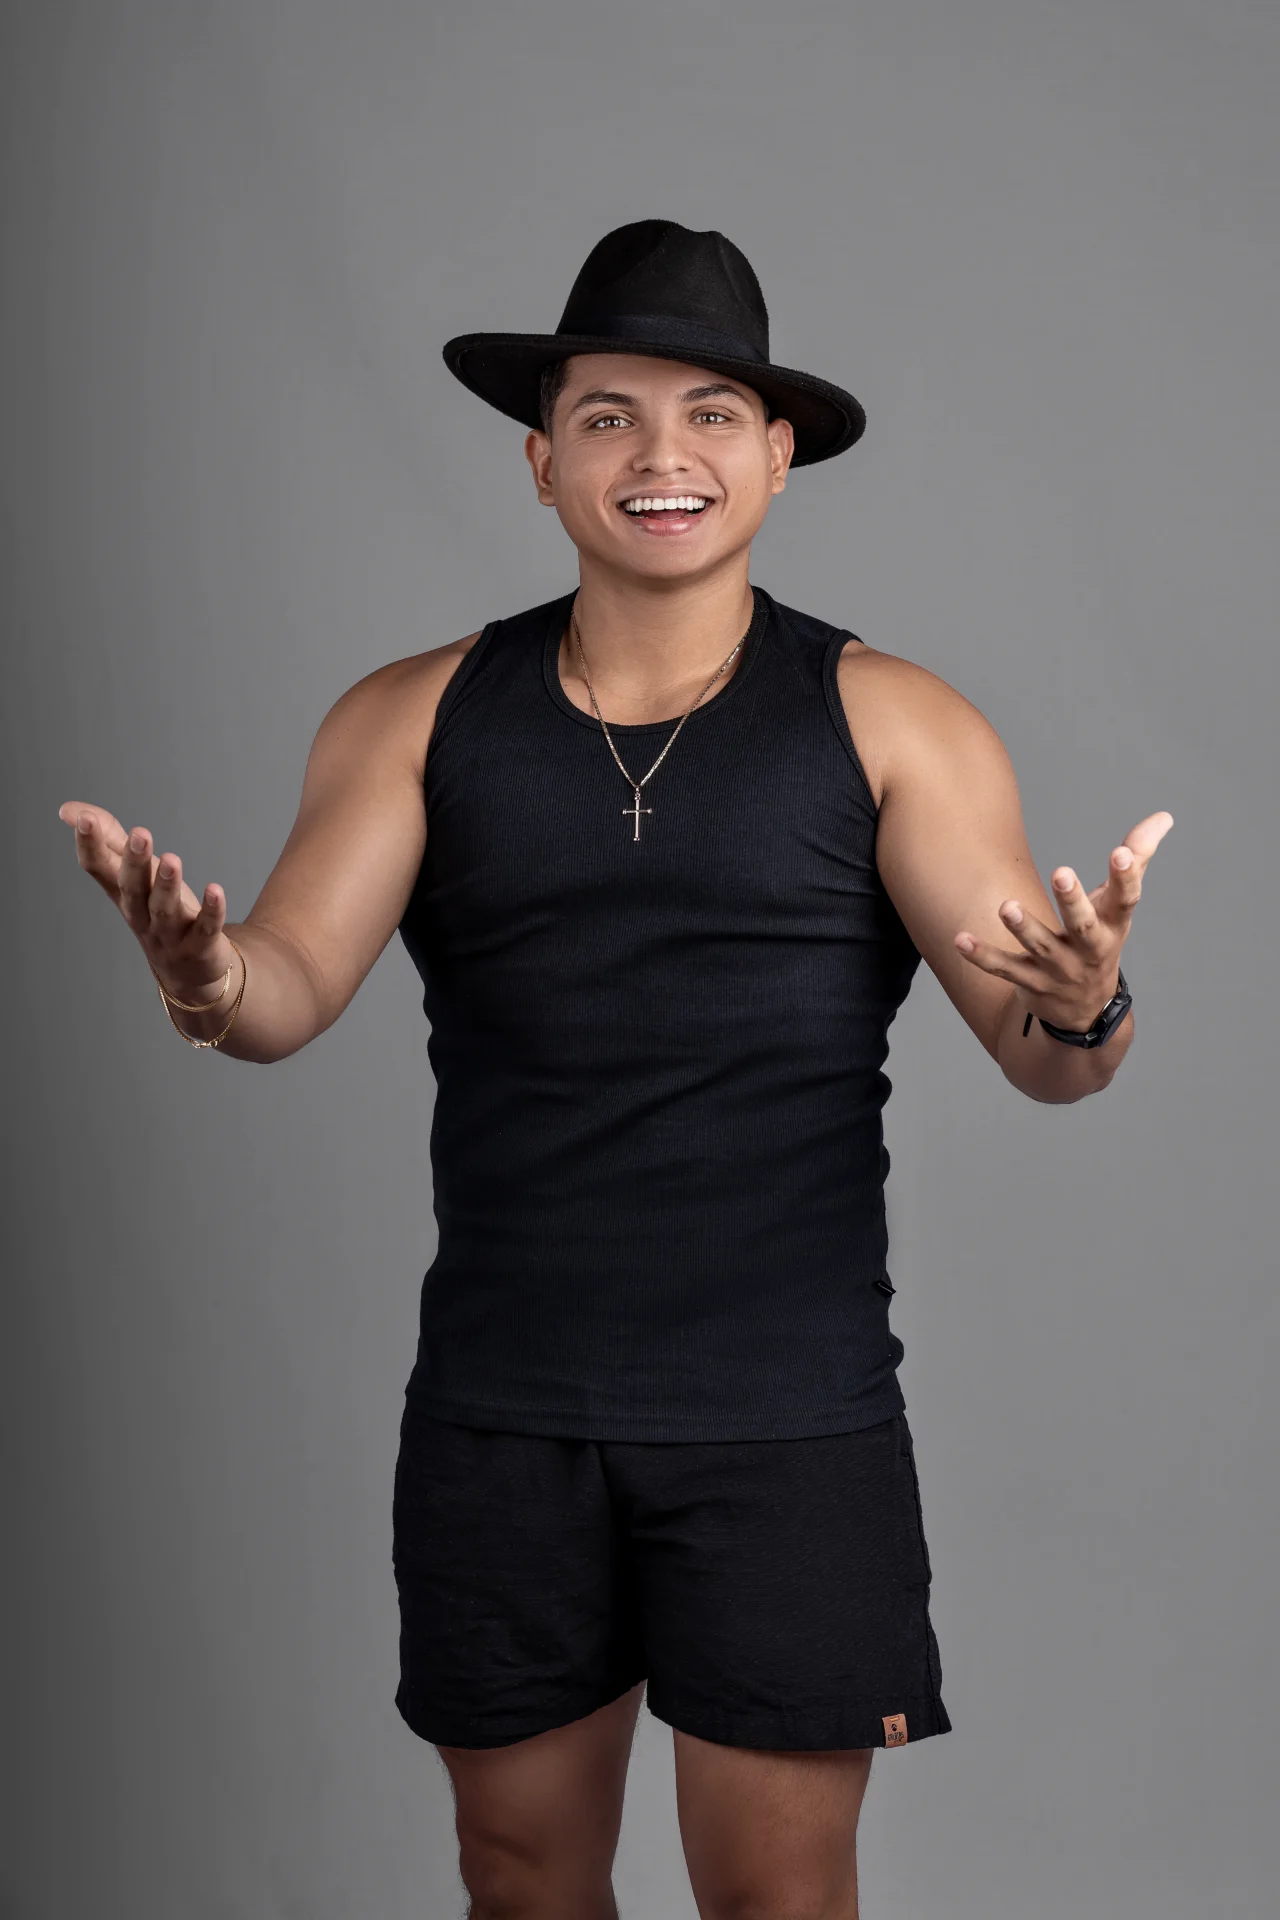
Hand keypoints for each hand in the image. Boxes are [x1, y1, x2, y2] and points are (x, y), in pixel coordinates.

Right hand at [57, 802, 237, 1005]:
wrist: (190, 973)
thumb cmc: (157, 912)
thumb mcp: (133, 873)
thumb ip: (108, 839)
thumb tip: (69, 811)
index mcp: (122, 892)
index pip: (98, 869)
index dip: (89, 845)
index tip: (84, 819)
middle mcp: (141, 914)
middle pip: (133, 888)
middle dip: (134, 862)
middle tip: (140, 833)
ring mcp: (169, 933)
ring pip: (164, 909)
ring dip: (167, 884)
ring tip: (172, 859)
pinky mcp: (200, 946)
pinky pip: (206, 928)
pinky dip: (211, 911)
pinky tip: (216, 890)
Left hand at [953, 810, 1173, 1029]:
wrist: (1085, 1011)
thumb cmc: (1100, 941)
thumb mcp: (1118, 907)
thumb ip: (1136, 860)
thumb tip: (1163, 816)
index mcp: (1113, 925)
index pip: (1125, 899)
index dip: (1126, 877)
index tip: (1122, 852)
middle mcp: (1088, 949)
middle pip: (1082, 924)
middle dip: (1072, 901)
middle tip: (1061, 872)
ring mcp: (1059, 969)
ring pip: (1040, 947)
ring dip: (1024, 927)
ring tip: (1007, 907)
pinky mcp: (1031, 983)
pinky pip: (1004, 969)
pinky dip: (982, 956)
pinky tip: (960, 939)